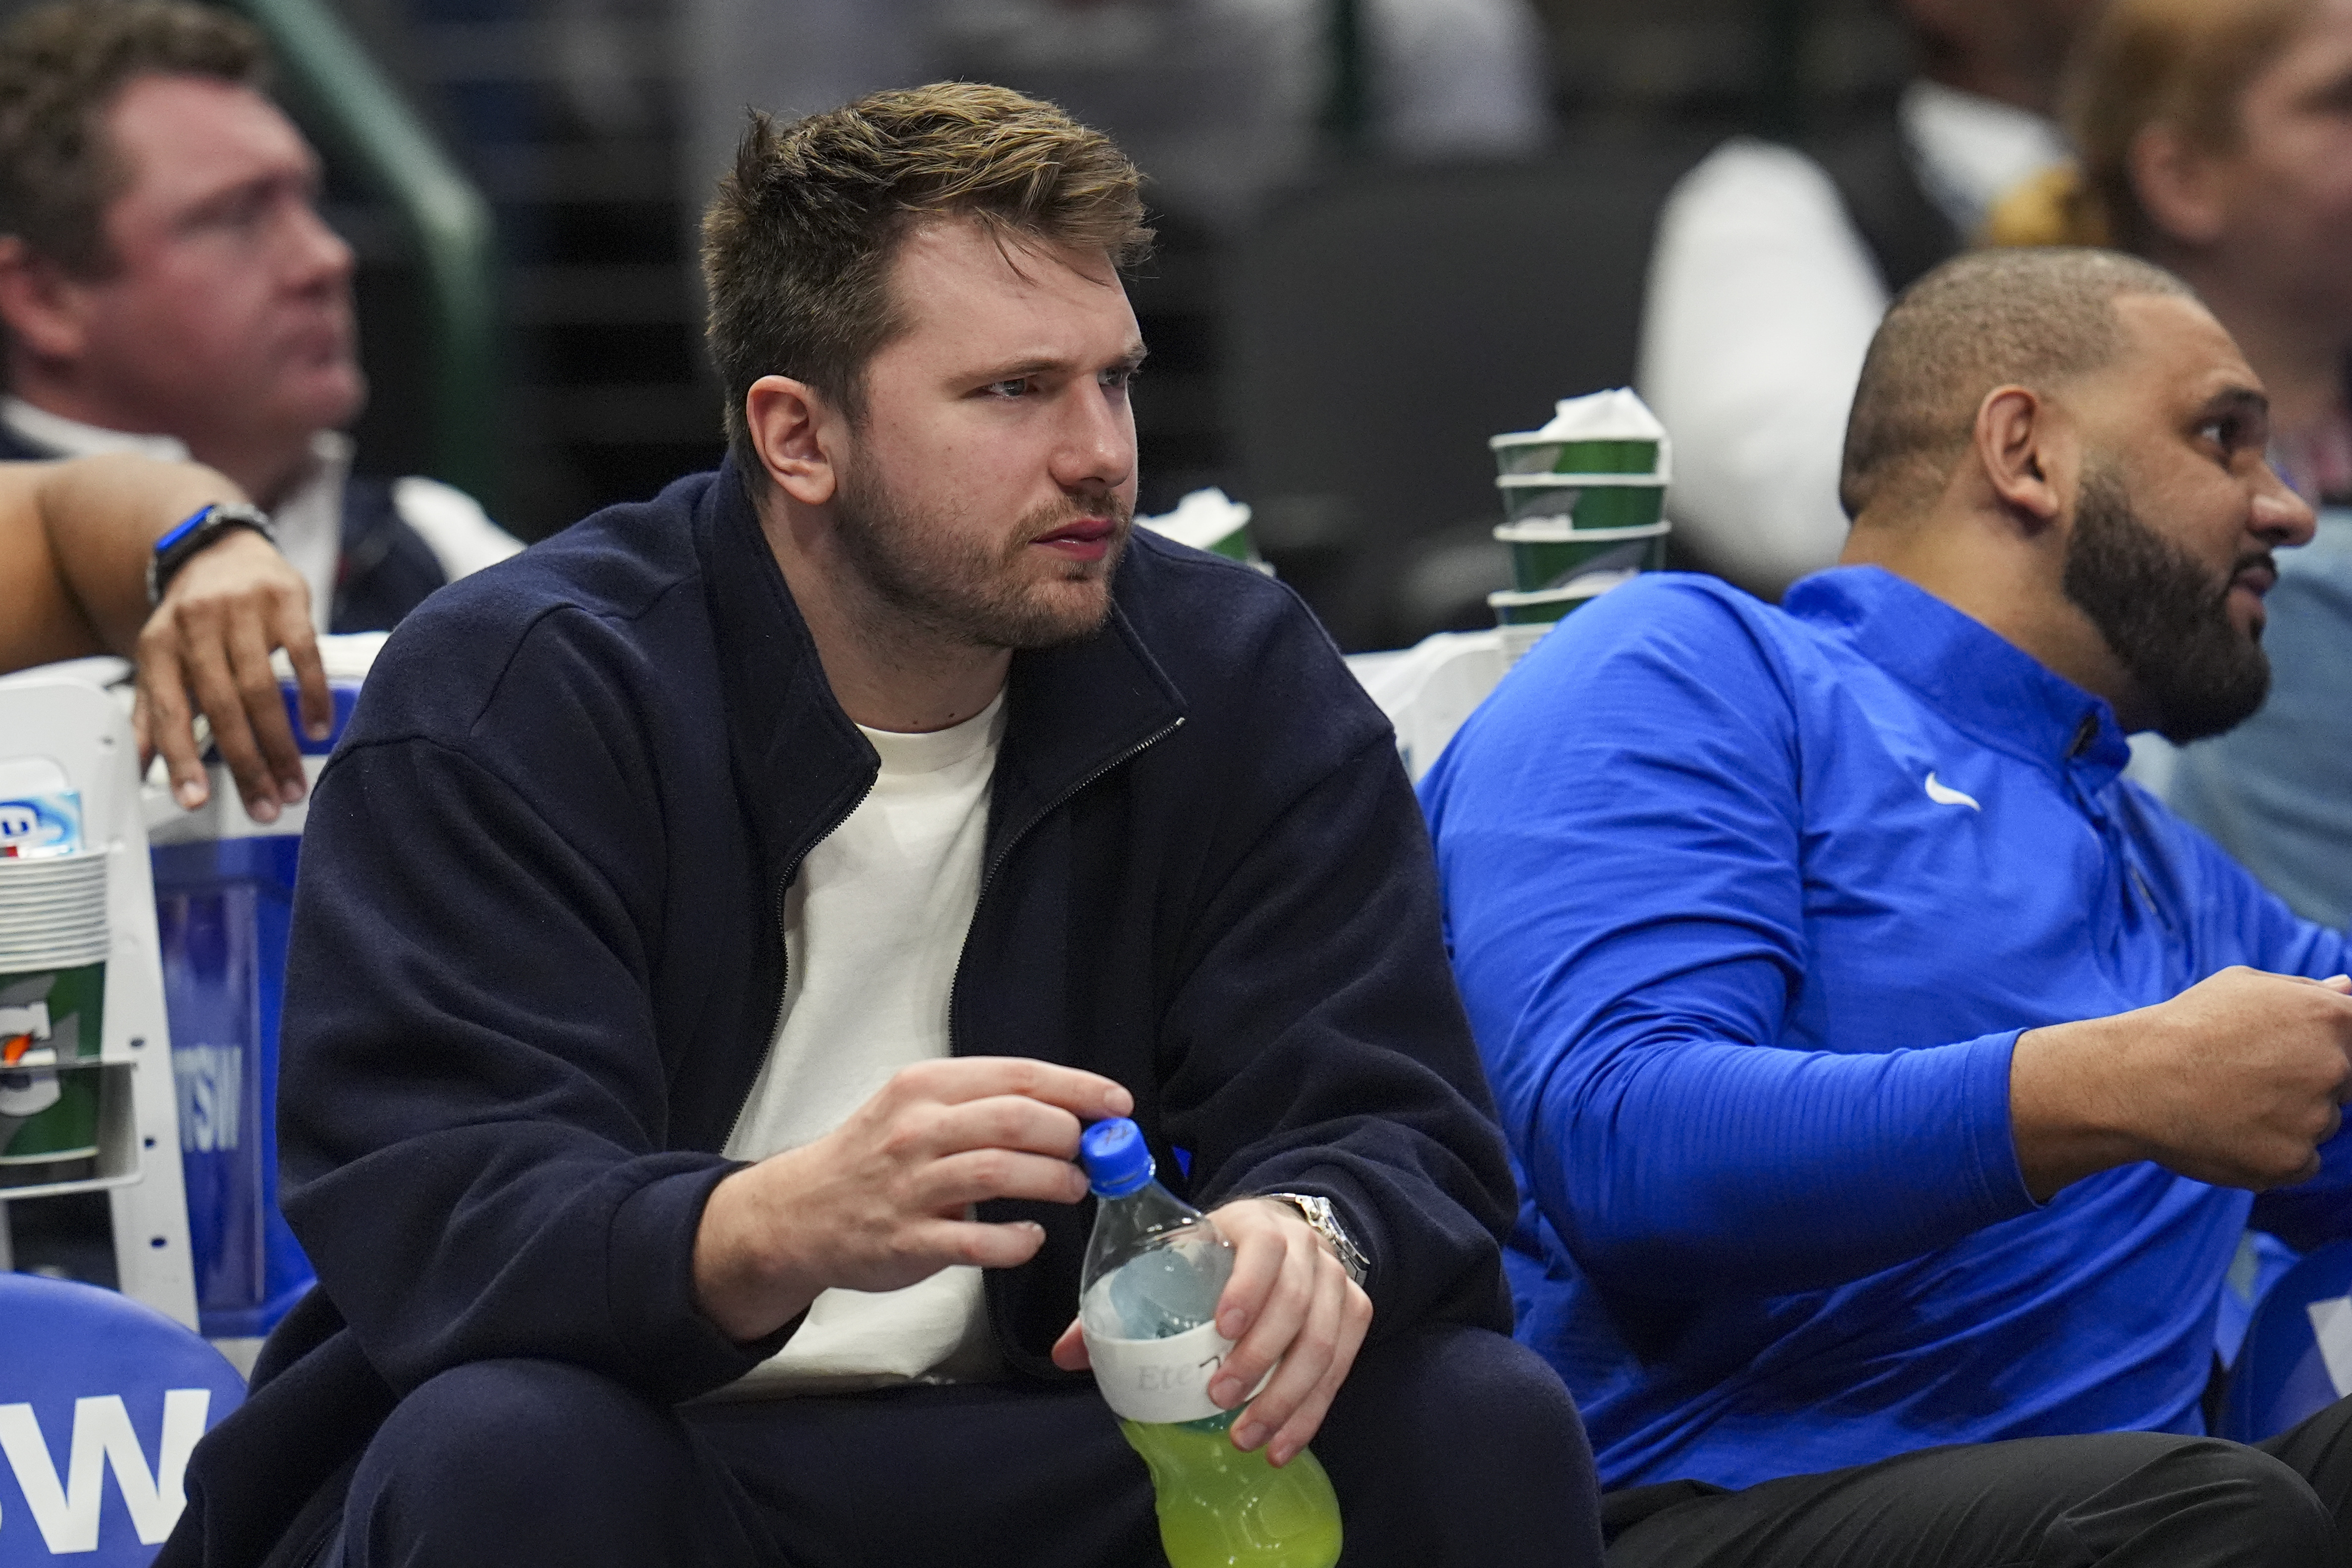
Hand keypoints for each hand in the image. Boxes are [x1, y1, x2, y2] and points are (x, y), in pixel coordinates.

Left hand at [132, 528, 328, 821]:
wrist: (221, 551)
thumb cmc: (195, 619)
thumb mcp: (161, 658)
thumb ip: (151, 711)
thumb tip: (138, 768)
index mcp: (159, 646)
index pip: (169, 711)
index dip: (181, 759)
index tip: (195, 800)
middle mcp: (196, 626)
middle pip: (221, 707)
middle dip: (246, 763)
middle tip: (265, 804)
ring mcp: (242, 610)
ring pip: (262, 688)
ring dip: (280, 744)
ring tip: (293, 783)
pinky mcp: (286, 599)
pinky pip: (304, 654)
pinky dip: (313, 696)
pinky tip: (317, 729)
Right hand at [693, 1057, 1132, 1342]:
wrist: (801, 1212)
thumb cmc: (873, 1157)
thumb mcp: (916, 1108)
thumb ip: (982, 1105)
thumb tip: (1069, 1111)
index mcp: (925, 1088)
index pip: (1016, 1075)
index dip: (1077, 1088)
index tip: (1116, 1104)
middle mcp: (917, 1130)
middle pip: (1015, 1119)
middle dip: (1068, 1134)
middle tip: (1091, 1153)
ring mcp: (911, 1186)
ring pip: (1000, 1170)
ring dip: (1052, 1180)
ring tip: (1074, 1187)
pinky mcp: (909, 1240)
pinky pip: (978, 1240)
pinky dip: (1016, 1241)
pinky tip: (1030, 1239)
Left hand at [1051, 1196, 1372, 1466]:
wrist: (1284, 1235)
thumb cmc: (1218, 1253)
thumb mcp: (1175, 1256)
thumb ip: (1122, 1299)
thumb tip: (1065, 1354)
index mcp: (1257, 1225)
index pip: (1263, 1250)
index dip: (1248, 1288)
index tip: (1221, 1330)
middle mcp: (1307, 1249)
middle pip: (1297, 1304)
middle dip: (1261, 1358)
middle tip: (1220, 1399)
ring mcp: (1337, 1282)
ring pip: (1324, 1343)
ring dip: (1287, 1398)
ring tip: (1249, 1438)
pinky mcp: (1356, 1313)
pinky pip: (1342, 1367)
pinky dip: (1313, 1410)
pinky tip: (1283, 1444)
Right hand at [2012, 966, 2351, 1198]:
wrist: (2134, 1079)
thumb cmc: (2185, 1026)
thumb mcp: (2242, 987)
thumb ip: (2305, 992)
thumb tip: (2347, 989)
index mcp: (2328, 1017)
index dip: (2326, 1046)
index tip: (2289, 1054)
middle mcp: (2333, 1066)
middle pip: (2343, 1085)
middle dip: (2306, 1084)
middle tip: (2248, 1079)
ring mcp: (2316, 1117)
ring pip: (2321, 1124)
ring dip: (2288, 1120)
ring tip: (2230, 1106)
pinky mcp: (2294, 1161)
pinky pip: (2301, 1162)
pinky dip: (2272, 1153)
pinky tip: (2231, 1133)